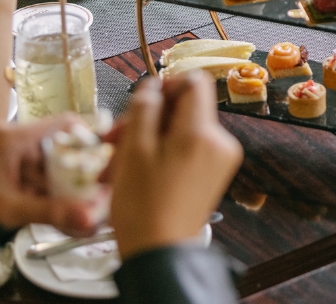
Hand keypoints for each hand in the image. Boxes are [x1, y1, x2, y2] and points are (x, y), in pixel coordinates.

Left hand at [0, 117, 105, 233]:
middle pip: (63, 145)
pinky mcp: (15, 166)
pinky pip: (44, 172)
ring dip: (68, 183)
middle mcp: (18, 138)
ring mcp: (16, 152)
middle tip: (95, 191)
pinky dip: (54, 189)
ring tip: (81, 205)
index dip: (89, 138)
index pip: (64, 123)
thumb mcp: (12, 209)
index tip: (104, 160)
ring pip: (55, 162)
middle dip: (80, 171)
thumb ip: (52, 212)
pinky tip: (63, 206)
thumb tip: (91, 218)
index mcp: (15, 138)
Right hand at [107, 74, 242, 259]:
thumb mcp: (134, 151)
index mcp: (202, 133)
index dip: (167, 85)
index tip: (143, 102)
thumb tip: (152, 86)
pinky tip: (135, 172)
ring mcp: (219, 160)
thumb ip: (144, 109)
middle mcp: (219, 143)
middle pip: (184, 109)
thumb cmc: (144, 208)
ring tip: (117, 164)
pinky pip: (187, 150)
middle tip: (115, 139)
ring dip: (147, 140)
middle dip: (147, 120)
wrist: (160, 254)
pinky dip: (161, 154)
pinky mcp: (214, 175)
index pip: (195, 82)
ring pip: (181, 131)